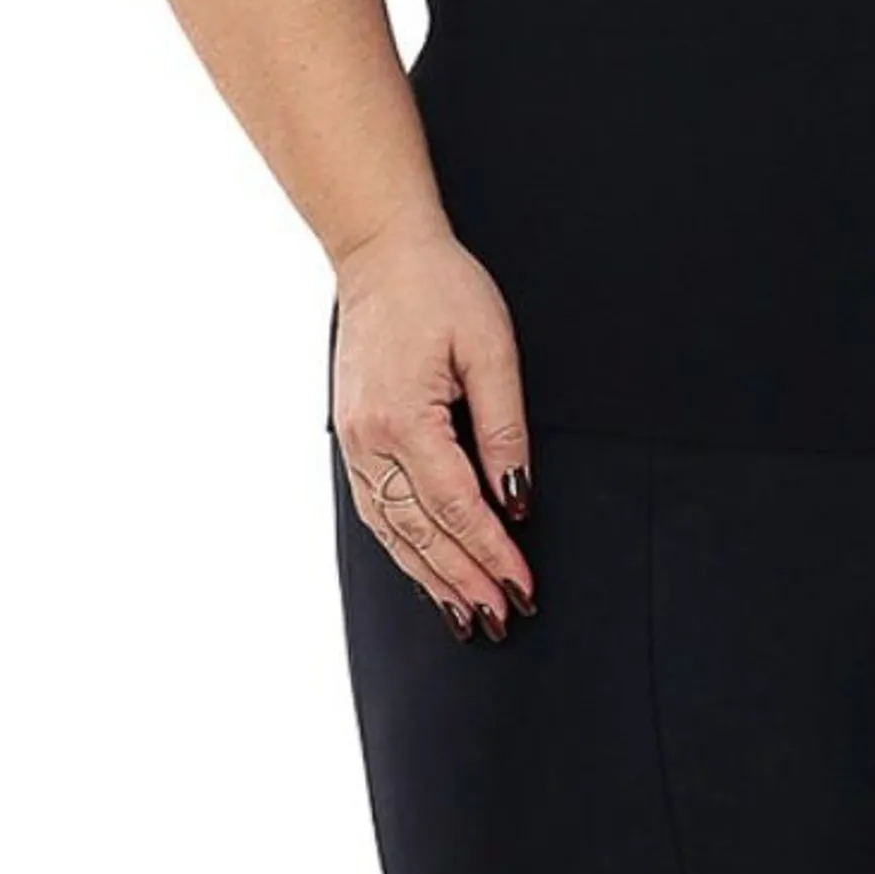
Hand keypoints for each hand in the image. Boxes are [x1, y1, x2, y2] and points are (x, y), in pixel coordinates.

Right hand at [330, 216, 538, 640]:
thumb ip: (504, 429)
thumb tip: (517, 499)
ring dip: (430, 576)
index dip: (494, 553)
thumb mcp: (491, 348)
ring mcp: (354, 442)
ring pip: (392, 531)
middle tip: (499, 619)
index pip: (459, 508)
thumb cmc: (441, 288)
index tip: (523, 586)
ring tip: (464, 613)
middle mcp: (370, 441)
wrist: (381, 254)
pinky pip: (375, 510)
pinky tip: (424, 569)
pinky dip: (402, 547)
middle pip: (422, 532)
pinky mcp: (352, 438)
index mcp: (406, 419)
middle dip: (464, 580)